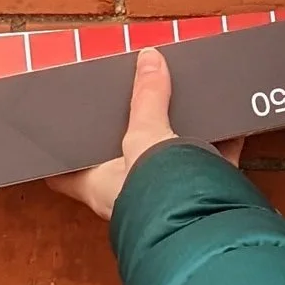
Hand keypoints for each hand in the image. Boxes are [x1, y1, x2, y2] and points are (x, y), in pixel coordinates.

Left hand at [46, 47, 243, 222]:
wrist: (206, 225)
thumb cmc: (157, 191)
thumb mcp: (144, 134)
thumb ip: (147, 98)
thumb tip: (148, 59)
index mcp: (100, 186)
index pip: (63, 175)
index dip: (57, 156)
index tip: (55, 133)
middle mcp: (130, 195)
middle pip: (121, 161)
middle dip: (125, 136)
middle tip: (123, 105)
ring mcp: (167, 196)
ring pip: (167, 163)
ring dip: (172, 139)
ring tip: (174, 106)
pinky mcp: (204, 195)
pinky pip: (212, 165)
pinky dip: (220, 144)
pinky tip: (228, 122)